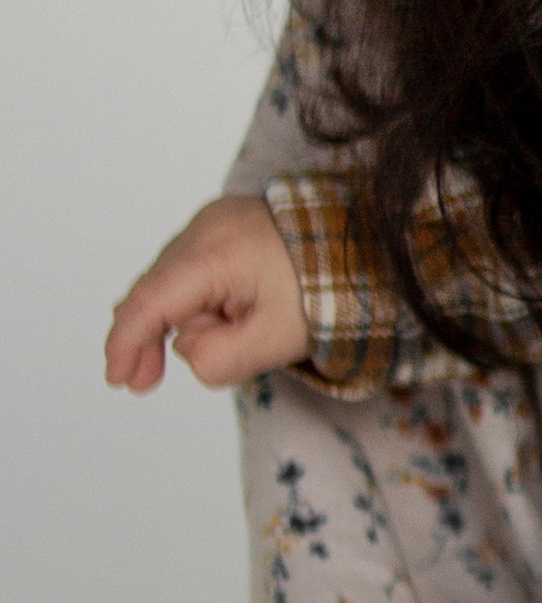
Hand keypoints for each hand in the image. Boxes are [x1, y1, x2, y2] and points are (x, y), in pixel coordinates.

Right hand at [105, 196, 309, 392]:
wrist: (363, 244)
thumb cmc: (328, 289)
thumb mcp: (275, 341)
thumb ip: (219, 358)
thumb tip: (185, 349)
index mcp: (216, 253)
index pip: (151, 300)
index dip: (126, 342)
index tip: (117, 377)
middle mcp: (206, 228)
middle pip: (156, 290)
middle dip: (148, 337)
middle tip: (142, 381)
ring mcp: (214, 221)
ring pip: (173, 280)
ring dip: (181, 317)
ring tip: (215, 340)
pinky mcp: (225, 224)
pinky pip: (192, 266)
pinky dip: (195, 296)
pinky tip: (217, 317)